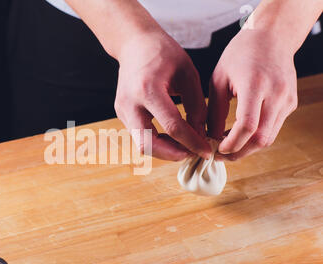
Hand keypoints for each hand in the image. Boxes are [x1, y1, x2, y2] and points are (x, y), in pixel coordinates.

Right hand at [115, 30, 211, 160]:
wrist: (134, 43)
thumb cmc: (163, 53)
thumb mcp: (188, 74)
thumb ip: (196, 106)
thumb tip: (201, 134)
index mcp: (148, 90)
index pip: (172, 126)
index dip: (192, 142)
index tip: (207, 151)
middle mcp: (130, 104)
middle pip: (148, 145)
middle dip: (173, 154)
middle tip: (193, 153)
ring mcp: (122, 111)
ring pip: (142, 145)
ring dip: (165, 150)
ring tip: (185, 144)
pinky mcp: (122, 114)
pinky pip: (140, 136)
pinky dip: (158, 141)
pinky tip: (173, 136)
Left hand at [207, 29, 297, 160]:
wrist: (272, 36)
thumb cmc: (239, 55)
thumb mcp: (218, 79)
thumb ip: (214, 111)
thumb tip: (210, 138)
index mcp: (255, 85)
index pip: (247, 126)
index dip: (232, 144)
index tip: (216, 149)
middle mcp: (276, 94)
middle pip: (261, 138)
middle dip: (239, 152)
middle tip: (220, 155)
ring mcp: (287, 100)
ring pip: (269, 138)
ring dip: (248, 147)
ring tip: (227, 145)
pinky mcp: (291, 103)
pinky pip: (273, 128)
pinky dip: (256, 137)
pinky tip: (240, 134)